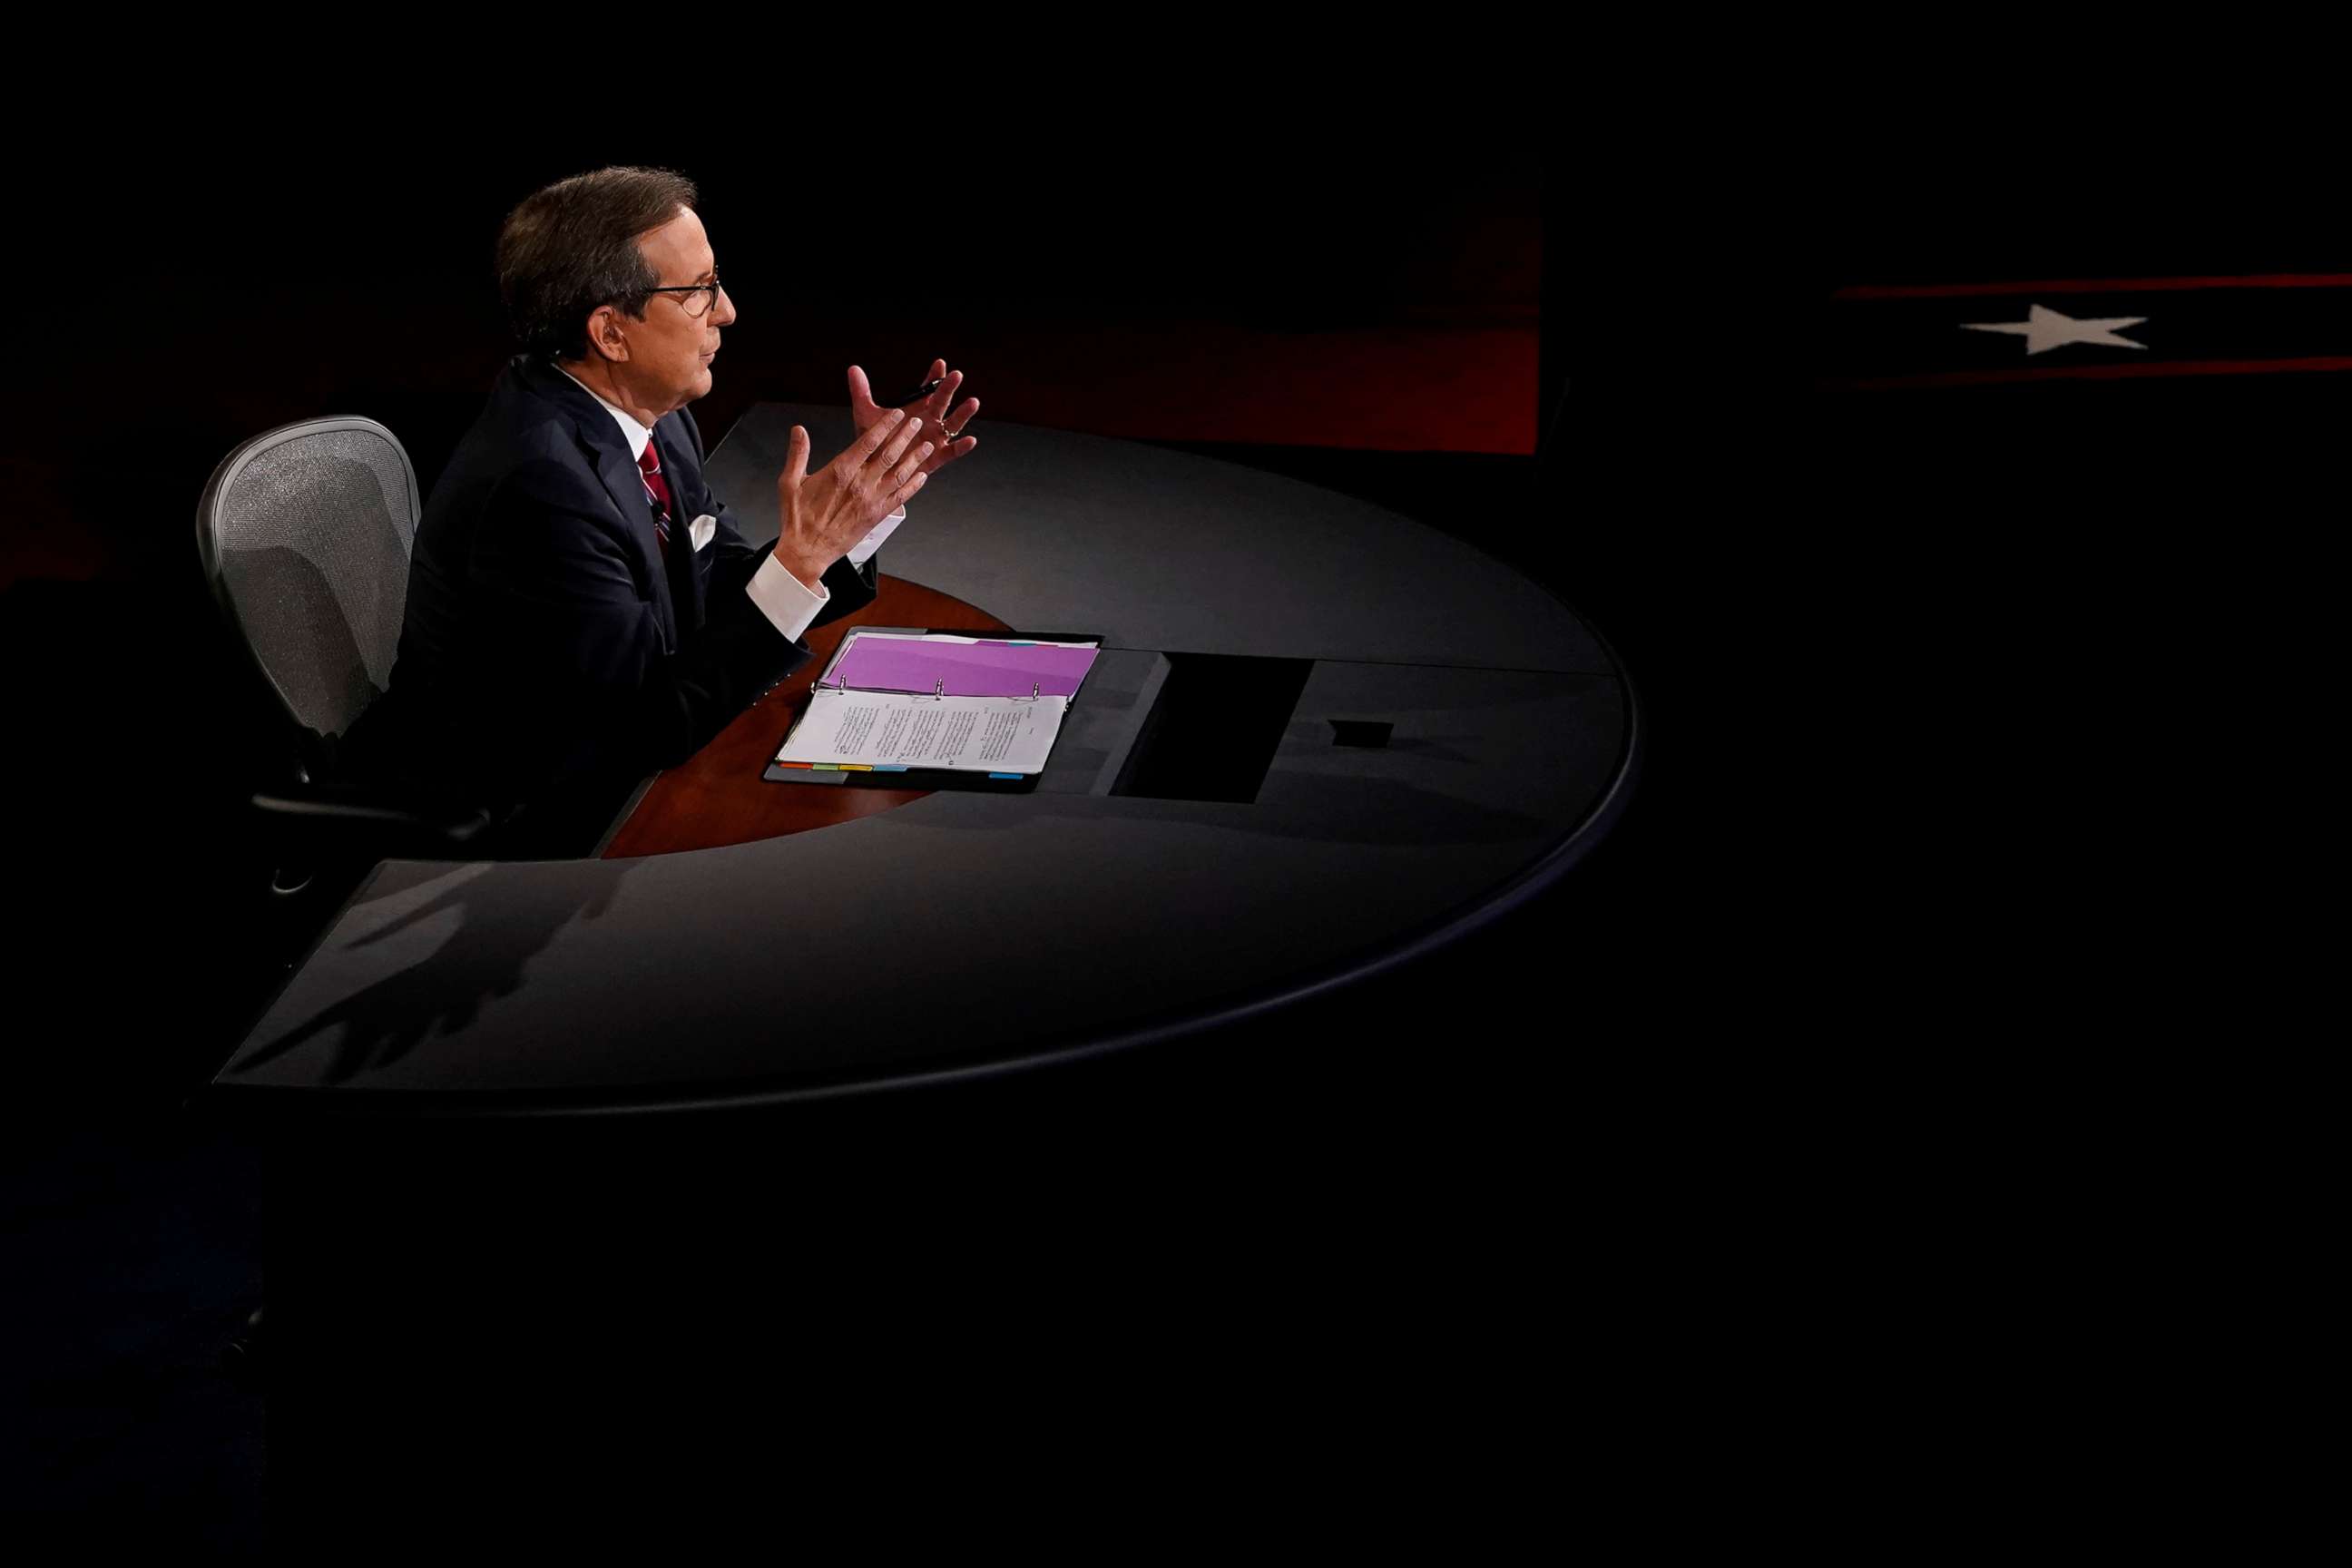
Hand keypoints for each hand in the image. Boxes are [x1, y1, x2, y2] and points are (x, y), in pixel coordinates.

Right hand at [773, 411, 931, 588]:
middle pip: (889, 454)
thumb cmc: (798, 518)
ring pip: (900, 474)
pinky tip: (922, 476)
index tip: (897, 414)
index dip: (885, 426)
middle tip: (918, 422)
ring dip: (915, 458)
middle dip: (905, 435)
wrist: (808, 550)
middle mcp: (860, 483)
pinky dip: (913, 486)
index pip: (868, 442)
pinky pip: (900, 498)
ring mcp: (871, 500)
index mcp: (840, 471)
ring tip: (927, 446)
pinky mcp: (877, 515)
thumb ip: (798, 454)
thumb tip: (798, 430)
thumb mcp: (790, 482)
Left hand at [848, 359, 978, 478]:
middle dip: (949, 388)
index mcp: (916, 408)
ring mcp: (935, 438)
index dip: (934, 376)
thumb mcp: (865, 415)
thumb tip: (853, 369)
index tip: (939, 364)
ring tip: (973, 402)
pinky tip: (970, 440)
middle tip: (956, 375)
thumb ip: (861, 392)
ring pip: (953, 424)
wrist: (874, 469)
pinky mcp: (936, 457)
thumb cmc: (873, 441)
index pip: (928, 388)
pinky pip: (951, 452)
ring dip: (963, 414)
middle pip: (943, 402)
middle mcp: (929, 421)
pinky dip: (961, 447)